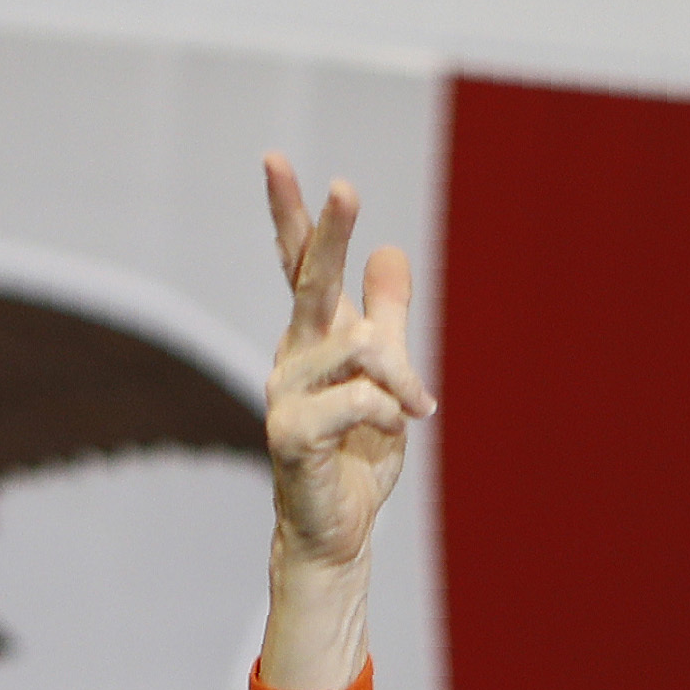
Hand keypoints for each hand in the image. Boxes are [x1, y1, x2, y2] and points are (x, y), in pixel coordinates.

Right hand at [259, 156, 430, 586]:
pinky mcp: (291, 433)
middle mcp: (292, 356)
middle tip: (346, 185)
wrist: (340, 530)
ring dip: (402, 378)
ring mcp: (285, 393)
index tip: (275, 159)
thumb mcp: (388, 377)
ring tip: (414, 410)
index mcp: (313, 337)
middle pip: (310, 280)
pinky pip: (361, 399)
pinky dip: (390, 412)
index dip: (292, 214)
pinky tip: (390, 433)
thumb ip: (388, 317)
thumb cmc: (359, 453)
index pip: (298, 264)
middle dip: (329, 233)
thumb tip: (391, 249)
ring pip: (361, 348)